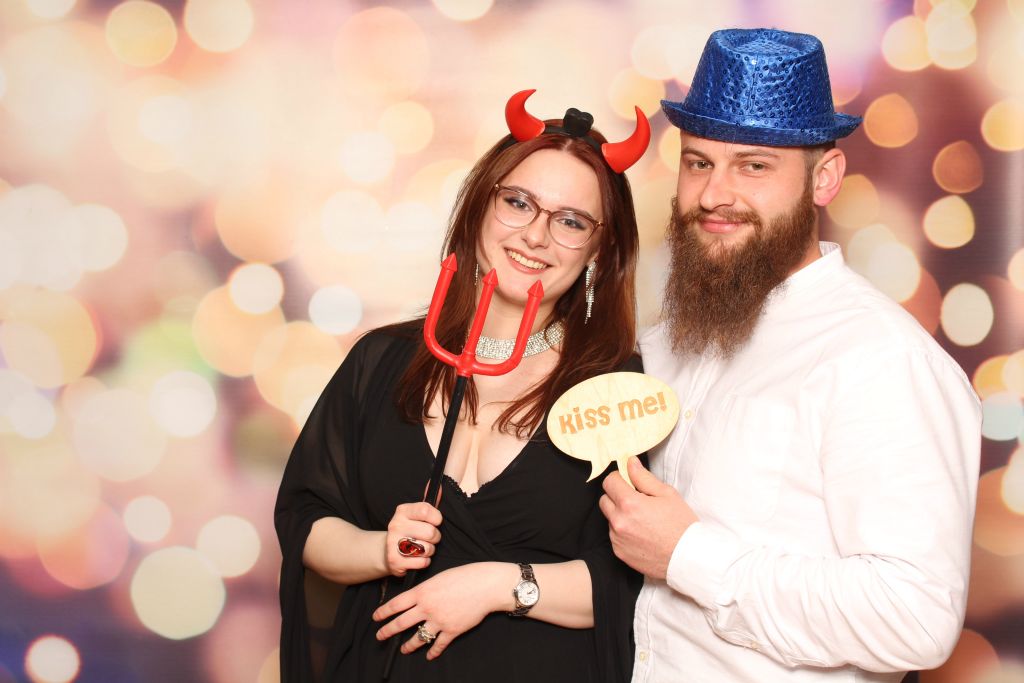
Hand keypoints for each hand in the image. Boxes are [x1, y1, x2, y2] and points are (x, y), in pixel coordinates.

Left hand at [373, 562, 512, 659]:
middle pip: (401, 623)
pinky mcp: (452, 630)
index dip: (383, 612)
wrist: (485, 586)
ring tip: (403, 649)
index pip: (396, 604)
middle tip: (380, 636)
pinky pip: (438, 644)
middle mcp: (427, 607)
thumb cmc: (464, 577)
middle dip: (388, 631)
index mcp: (422, 592)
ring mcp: (438, 621)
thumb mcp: (439, 577)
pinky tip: (429, 656)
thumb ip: (426, 589)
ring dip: (408, 645)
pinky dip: (433, 652)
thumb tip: (418, 597)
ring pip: (418, 637)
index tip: (376, 617)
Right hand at [385, 502, 442, 576]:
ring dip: (430, 551)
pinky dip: (424, 562)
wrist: (388, 550)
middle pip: (430, 532)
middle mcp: (395, 525)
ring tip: (423, 548)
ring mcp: (393, 543)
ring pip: (426, 548)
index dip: (436, 518)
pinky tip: (418, 558)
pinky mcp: (395, 561)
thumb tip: (441, 486)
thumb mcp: (417, 514)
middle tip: (430, 538)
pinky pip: (422, 562)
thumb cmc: (409, 530)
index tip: (436, 522)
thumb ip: (430, 502)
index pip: (425, 510)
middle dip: (435, 537)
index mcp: (402, 511)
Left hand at [599, 456, 696, 579]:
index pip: (609, 482)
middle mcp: (619, 521)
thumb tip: (630, 462)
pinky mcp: (619, 552)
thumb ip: (644, 477)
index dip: (619, 479)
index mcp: (629, 503)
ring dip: (620, 515)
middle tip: (637, 501)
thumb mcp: (667, 494)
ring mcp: (617, 538)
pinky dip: (623, 532)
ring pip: (609, 518)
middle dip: (617, 496)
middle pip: (604, 499)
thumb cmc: (681, 525)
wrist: (687, 558)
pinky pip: (614, 536)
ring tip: (642, 520)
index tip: (628, 482)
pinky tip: (641, 534)